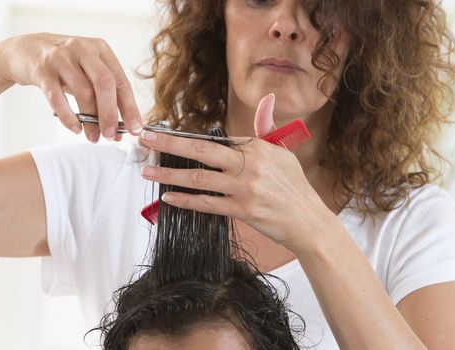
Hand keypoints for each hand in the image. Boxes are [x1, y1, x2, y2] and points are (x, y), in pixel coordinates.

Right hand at [0, 33, 142, 141]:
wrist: (24, 50)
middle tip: (112, 136)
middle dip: (110, 113)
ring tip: (93, 137)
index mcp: (101, 50)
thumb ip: (103, 98)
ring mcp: (61, 58)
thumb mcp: (87, 73)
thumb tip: (118, 131)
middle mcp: (83, 50)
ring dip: (90, 120)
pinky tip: (75, 128)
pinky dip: (68, 117)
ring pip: (83, 92)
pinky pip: (57, 97)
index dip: (130, 107)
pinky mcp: (41, 69)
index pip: (121, 81)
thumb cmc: (64, 66)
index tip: (135, 129)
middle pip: (105, 83)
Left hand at [139, 94, 331, 250]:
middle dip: (169, 143)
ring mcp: (244, 188)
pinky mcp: (242, 210)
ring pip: (198, 178)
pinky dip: (186, 200)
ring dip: (169, 174)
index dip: (188, 137)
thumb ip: (267, 128)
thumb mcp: (283, 152)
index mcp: (257, 147)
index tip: (166, 134)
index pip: (216, 139)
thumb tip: (267, 102)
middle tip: (145, 139)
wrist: (308, 221)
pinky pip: (207, 204)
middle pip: (201, 151)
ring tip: (147, 171)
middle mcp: (249, 165)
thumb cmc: (295, 186)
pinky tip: (168, 198)